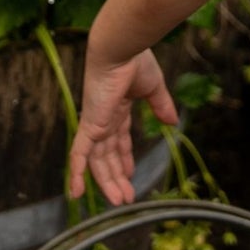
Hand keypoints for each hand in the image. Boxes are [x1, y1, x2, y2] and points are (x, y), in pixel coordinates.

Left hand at [67, 48, 178, 204]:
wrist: (121, 49)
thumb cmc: (137, 62)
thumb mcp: (154, 88)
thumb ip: (161, 106)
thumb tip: (173, 121)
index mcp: (118, 108)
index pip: (119, 139)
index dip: (124, 157)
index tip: (131, 174)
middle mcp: (104, 118)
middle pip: (108, 155)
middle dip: (117, 176)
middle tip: (126, 197)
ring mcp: (96, 123)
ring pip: (97, 161)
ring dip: (106, 181)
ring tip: (118, 200)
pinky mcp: (90, 125)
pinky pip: (79, 154)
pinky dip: (76, 173)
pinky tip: (76, 194)